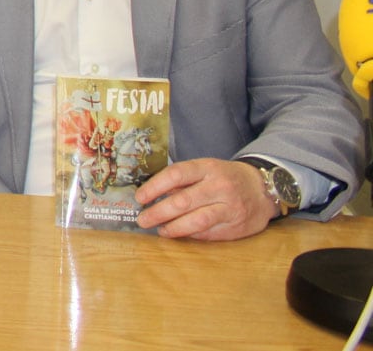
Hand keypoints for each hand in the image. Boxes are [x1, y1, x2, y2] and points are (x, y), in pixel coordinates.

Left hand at [133, 158, 278, 240]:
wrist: (263, 190)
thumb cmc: (226, 178)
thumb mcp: (206, 169)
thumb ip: (182, 180)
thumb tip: (152, 194)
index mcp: (208, 168)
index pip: (176, 174)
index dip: (154, 186)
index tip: (140, 197)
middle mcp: (220, 187)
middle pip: (183, 201)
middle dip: (158, 212)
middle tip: (143, 219)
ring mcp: (230, 208)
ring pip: (197, 221)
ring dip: (173, 228)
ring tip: (160, 230)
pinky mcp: (236, 227)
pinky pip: (209, 234)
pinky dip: (190, 235)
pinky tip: (179, 234)